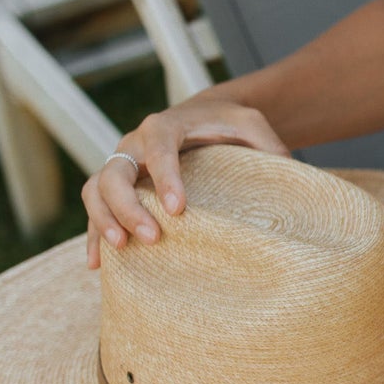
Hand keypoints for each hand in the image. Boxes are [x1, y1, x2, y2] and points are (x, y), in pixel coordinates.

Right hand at [81, 90, 291, 268]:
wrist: (203, 118)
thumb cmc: (229, 123)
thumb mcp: (252, 124)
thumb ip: (268, 144)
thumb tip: (289, 174)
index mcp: (164, 126)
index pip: (158, 148)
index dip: (164, 178)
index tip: (178, 210)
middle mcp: (134, 144)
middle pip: (114, 173)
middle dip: (127, 207)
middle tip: (153, 238)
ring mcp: (121, 166)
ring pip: (95, 190)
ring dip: (104, 220)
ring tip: (124, 249)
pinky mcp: (117, 188)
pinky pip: (95, 209)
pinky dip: (94, 235)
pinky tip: (98, 264)